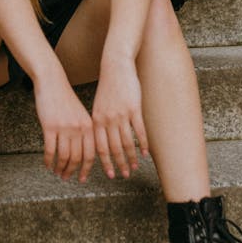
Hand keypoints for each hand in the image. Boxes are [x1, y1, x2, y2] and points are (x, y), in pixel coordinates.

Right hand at [35, 72, 95, 182]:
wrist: (52, 81)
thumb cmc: (65, 99)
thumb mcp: (80, 114)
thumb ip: (84, 131)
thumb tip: (83, 153)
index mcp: (89, 126)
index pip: (91, 153)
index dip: (86, 169)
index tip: (82, 179)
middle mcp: (79, 128)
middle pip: (77, 158)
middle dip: (72, 172)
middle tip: (66, 178)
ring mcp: (64, 128)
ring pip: (64, 156)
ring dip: (60, 168)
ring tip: (57, 173)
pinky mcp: (49, 126)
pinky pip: (50, 150)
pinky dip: (48, 160)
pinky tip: (47, 164)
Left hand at [92, 56, 148, 178]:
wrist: (116, 66)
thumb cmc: (108, 87)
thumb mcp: (99, 106)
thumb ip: (100, 123)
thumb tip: (101, 141)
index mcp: (96, 120)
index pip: (99, 147)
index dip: (104, 163)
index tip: (109, 174)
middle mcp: (107, 119)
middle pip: (113, 148)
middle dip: (118, 164)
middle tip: (123, 176)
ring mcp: (121, 114)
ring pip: (126, 142)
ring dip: (131, 157)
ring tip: (134, 167)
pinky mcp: (134, 109)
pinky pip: (139, 131)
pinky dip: (143, 144)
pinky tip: (145, 153)